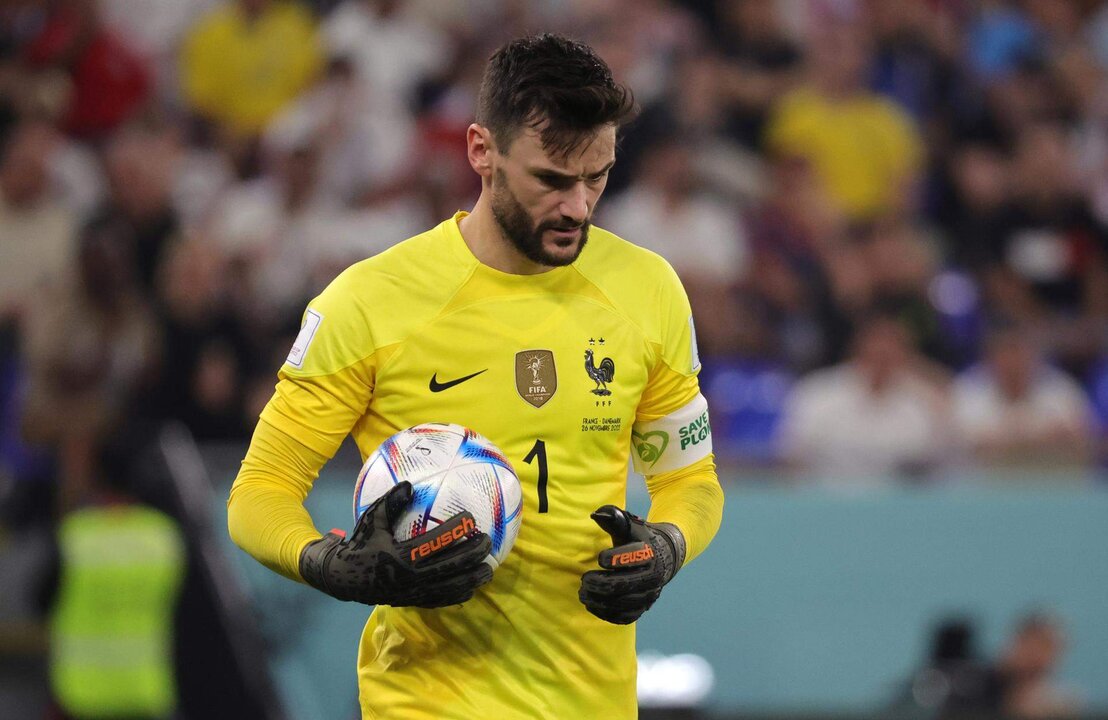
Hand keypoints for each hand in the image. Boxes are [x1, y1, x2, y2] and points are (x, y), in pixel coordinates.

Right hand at [299, 481, 492, 607]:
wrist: (343, 578)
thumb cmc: (360, 544)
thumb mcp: (371, 520)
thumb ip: (390, 502)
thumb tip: (409, 484)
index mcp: (401, 556)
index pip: (436, 542)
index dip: (456, 531)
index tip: (471, 519)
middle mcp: (411, 577)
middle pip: (451, 566)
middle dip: (473, 554)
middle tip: (488, 542)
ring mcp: (414, 592)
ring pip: (450, 588)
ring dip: (472, 579)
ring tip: (489, 569)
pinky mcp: (413, 601)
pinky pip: (440, 600)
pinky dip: (458, 595)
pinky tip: (471, 588)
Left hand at [578, 505, 685, 624]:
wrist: (666, 555)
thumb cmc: (640, 539)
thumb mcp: (630, 525)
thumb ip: (613, 518)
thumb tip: (595, 515)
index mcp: (649, 552)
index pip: (631, 557)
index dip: (612, 559)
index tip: (600, 558)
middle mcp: (653, 575)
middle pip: (622, 584)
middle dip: (599, 584)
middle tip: (584, 580)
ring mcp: (650, 594)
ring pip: (623, 603)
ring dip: (599, 600)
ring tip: (583, 593)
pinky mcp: (644, 608)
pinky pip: (626, 617)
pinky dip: (607, 614)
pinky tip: (593, 605)